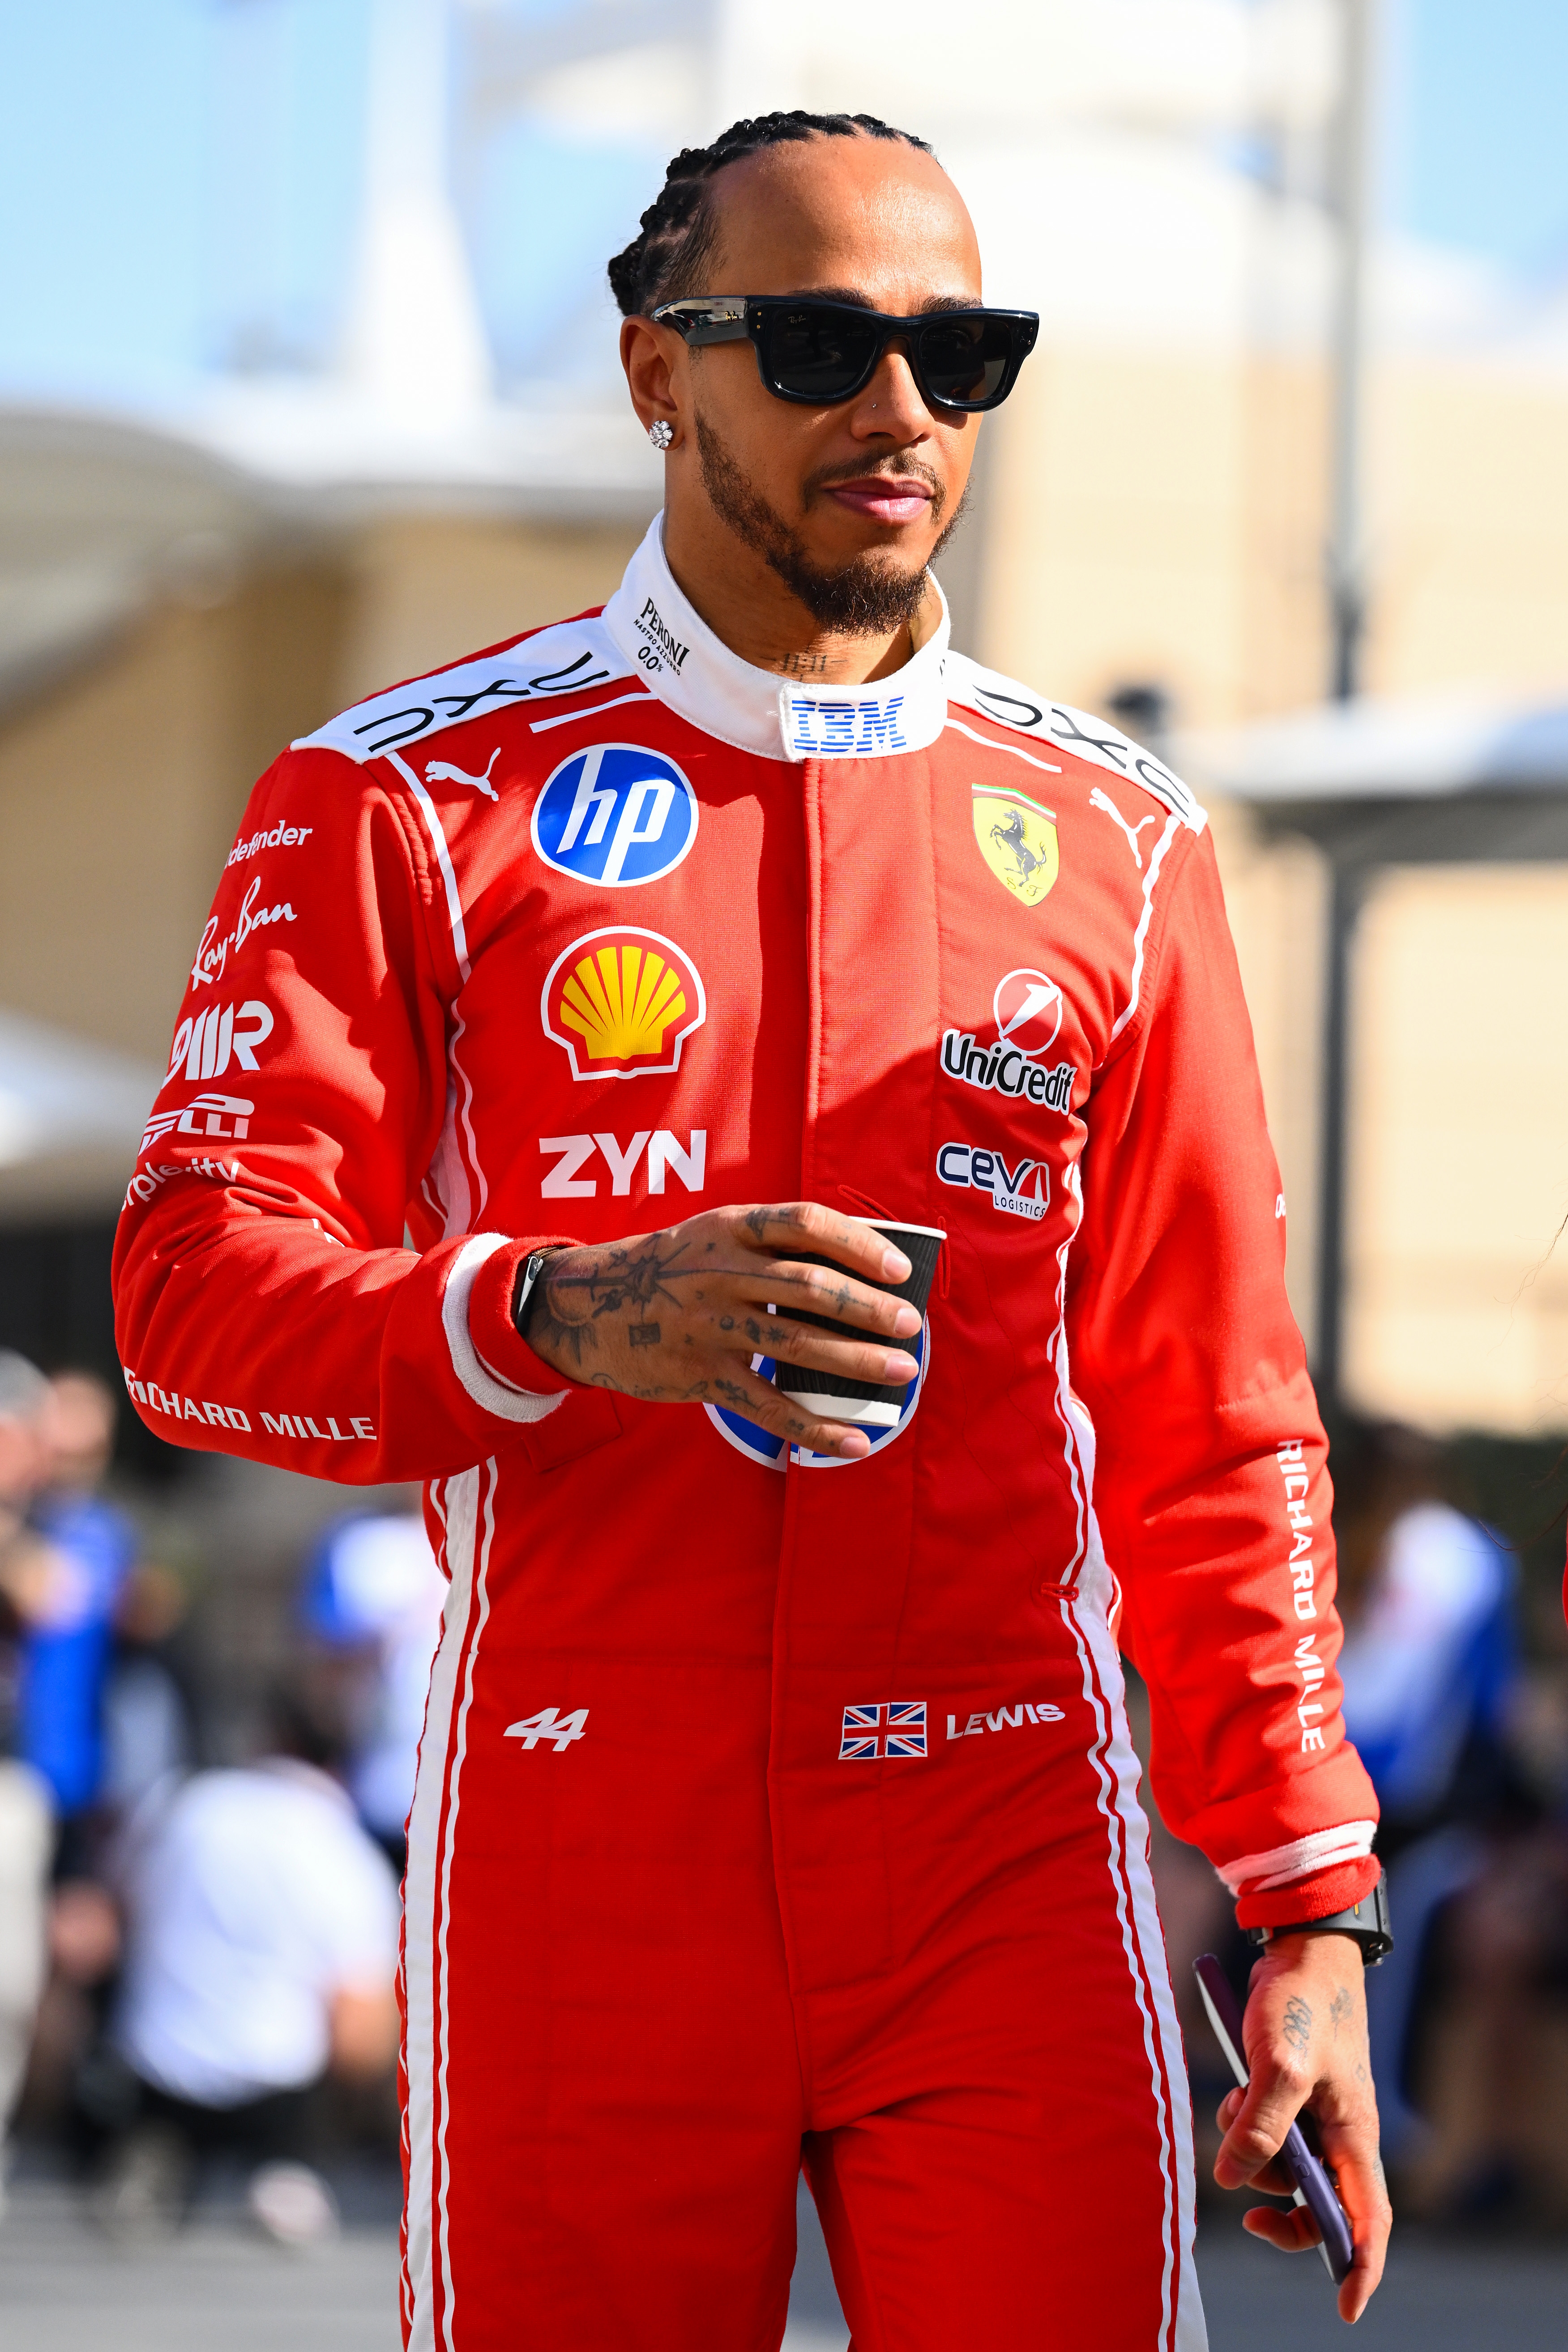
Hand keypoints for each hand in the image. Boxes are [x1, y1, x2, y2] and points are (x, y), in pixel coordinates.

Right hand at [524, 1201, 920, 1460]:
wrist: (587, 1304)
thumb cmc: (673, 1266)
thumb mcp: (714, 1235)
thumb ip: (773, 1246)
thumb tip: (858, 1274)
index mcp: (730, 1227)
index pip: (805, 1224)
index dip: (857, 1245)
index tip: (899, 1269)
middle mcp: (719, 1271)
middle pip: (808, 1287)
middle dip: (867, 1308)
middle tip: (910, 1326)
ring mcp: (708, 1325)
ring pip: (796, 1344)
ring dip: (856, 1361)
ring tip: (900, 1373)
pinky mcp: (701, 1374)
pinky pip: (768, 1405)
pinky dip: (816, 1427)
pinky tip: (855, 1440)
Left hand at [1214, 1931, 1390, 2323]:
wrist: (1300, 1948)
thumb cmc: (1300, 2000)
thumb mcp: (1280, 2065)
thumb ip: (1259, 2127)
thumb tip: (1232, 2178)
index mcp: (1355, 2134)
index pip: (1369, 2218)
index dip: (1360, 2266)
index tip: (1345, 2308)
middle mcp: (1340, 2132)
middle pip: (1317, 2204)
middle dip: (1281, 2213)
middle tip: (1247, 2216)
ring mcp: (1316, 2113)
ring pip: (1282, 2168)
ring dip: (1250, 2154)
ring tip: (1235, 2107)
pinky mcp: (1290, 2093)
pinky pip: (1264, 2134)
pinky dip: (1242, 2126)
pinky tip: (1232, 2094)